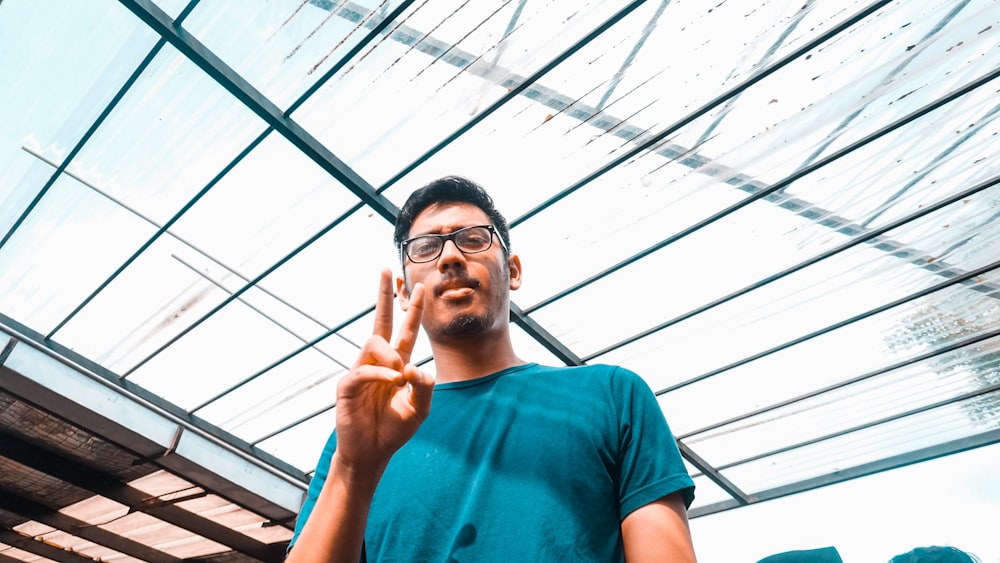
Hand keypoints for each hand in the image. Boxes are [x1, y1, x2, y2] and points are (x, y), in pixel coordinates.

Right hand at [333, 269, 432, 474]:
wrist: (371, 454)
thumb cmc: (393, 430)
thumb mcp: (419, 409)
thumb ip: (425, 388)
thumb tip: (415, 367)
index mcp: (397, 364)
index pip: (406, 330)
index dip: (412, 309)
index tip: (419, 287)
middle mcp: (378, 362)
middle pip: (380, 320)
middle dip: (383, 295)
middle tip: (386, 270)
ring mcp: (361, 371)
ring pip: (374, 343)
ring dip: (391, 356)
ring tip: (399, 377)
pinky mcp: (347, 386)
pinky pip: (364, 370)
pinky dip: (381, 374)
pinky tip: (393, 382)